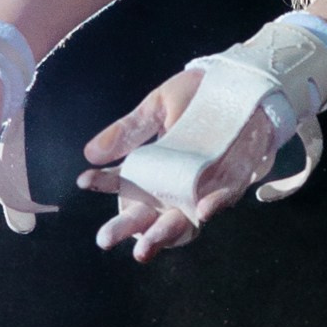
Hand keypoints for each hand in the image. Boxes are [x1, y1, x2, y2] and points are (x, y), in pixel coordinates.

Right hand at [79, 71, 281, 259]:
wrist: (241, 80)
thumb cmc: (198, 96)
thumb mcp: (158, 107)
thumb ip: (128, 131)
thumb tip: (90, 154)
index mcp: (156, 170)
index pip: (125, 186)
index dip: (105, 185)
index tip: (85, 180)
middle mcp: (180, 185)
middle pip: (151, 215)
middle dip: (129, 229)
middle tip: (104, 239)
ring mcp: (208, 185)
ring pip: (185, 219)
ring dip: (165, 234)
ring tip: (143, 246)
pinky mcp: (238, 176)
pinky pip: (226, 196)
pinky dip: (215, 204)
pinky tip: (201, 213)